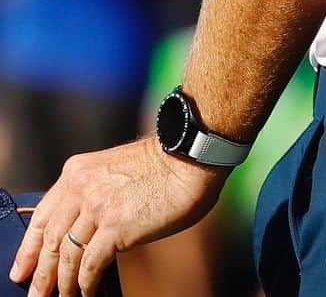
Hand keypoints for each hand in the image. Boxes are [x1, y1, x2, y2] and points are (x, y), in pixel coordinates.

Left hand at [10, 136, 225, 296]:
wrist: (190, 156)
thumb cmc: (163, 164)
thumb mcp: (114, 170)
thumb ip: (95, 194)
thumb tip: (85, 232)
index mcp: (78, 172)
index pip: (41, 215)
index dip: (28, 247)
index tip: (21, 268)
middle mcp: (82, 188)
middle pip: (49, 240)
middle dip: (40, 273)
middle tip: (35, 294)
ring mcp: (97, 207)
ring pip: (66, 256)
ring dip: (62, 284)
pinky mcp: (116, 227)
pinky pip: (90, 265)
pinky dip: (86, 284)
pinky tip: (88, 293)